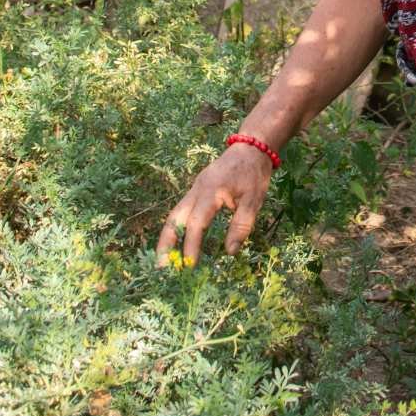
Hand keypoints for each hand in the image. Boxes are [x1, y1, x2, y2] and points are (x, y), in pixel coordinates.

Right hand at [155, 143, 274, 266]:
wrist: (251, 147)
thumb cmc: (254, 174)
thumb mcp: (254, 200)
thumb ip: (241, 226)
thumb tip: (230, 252)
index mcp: (211, 192)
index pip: (196, 223)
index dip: (191, 245)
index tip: (189, 266)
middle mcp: (196, 190)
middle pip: (174, 218)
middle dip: (166, 243)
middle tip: (160, 267)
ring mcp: (194, 189)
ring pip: (174, 214)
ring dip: (168, 236)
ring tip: (163, 259)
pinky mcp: (196, 190)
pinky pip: (181, 210)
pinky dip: (176, 227)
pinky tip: (176, 242)